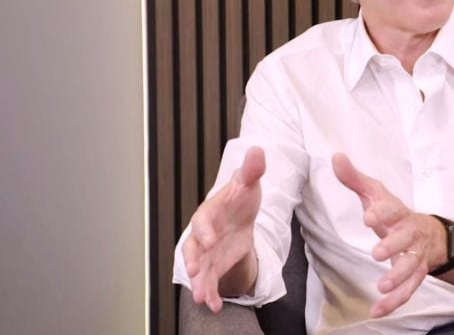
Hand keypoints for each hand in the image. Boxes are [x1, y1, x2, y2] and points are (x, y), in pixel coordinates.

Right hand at [183, 146, 265, 311]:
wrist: (241, 213)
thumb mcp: (248, 183)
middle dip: (192, 262)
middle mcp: (203, 235)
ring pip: (199, 269)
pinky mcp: (215, 265)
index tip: (209, 241)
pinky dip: (212, 293)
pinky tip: (215, 306)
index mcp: (208, 213)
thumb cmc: (240, 197)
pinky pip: (210, 281)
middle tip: (193, 274)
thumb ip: (251, 170)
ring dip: (200, 284)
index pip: (202, 222)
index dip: (204, 231)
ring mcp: (207, 253)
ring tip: (203, 299)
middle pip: (193, 249)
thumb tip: (258, 149)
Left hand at [332, 153, 441, 317]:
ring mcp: (416, 256)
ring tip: (382, 286)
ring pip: (412, 267)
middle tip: (377, 253)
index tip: (369, 217)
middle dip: (393, 246)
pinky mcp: (417, 274)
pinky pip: (409, 290)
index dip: (382, 212)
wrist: (433, 234)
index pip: (392, 209)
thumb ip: (354, 179)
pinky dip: (395, 301)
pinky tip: (377, 310)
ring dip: (398, 278)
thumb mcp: (376, 194)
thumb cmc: (397, 213)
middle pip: (405, 239)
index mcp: (399, 212)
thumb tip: (335, 157)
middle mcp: (411, 234)